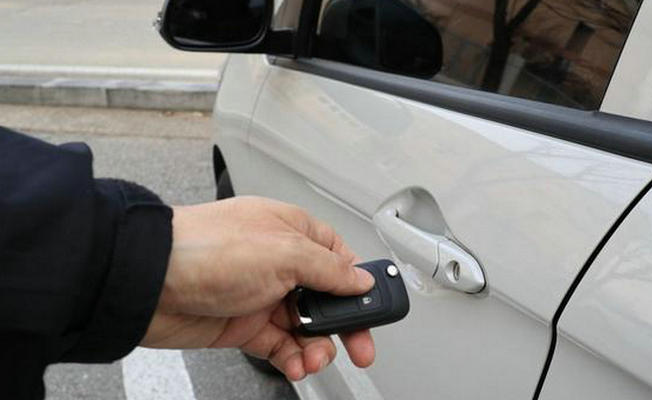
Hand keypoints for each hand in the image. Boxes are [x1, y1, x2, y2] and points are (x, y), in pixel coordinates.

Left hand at [140, 197, 375, 380]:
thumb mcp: (284, 252)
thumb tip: (359, 280)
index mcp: (293, 231)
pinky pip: (279, 346)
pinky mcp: (243, 324)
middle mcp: (279, 261)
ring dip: (317, 347)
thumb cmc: (206, 248)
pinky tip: (297, 365)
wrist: (148, 282)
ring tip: (315, 358)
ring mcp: (261, 294)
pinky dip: (292, 359)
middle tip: (360, 348)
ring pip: (305, 328)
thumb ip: (329, 269)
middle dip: (344, 325)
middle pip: (327, 298)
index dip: (359, 285)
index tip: (375, 308)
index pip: (340, 259)